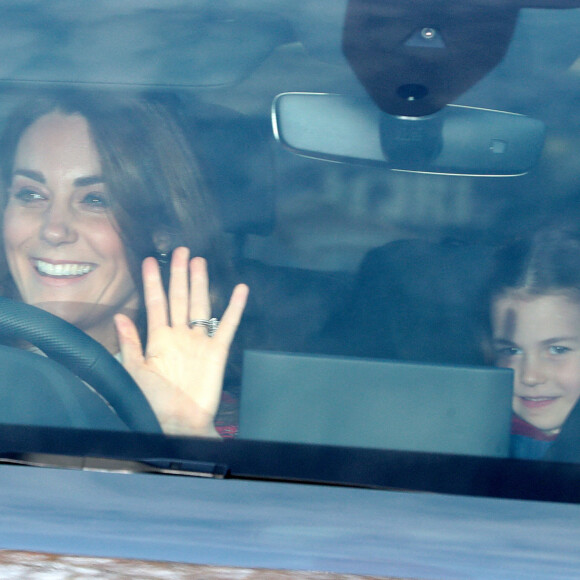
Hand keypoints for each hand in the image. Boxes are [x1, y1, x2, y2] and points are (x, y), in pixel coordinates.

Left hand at [114, 247, 248, 435]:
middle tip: (181, 251)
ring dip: (200, 283)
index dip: (153, 281)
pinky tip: (240, 290)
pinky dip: (234, 308)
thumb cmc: (154, 401)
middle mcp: (179, 335)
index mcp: (158, 339)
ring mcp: (199, 341)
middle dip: (179, 274)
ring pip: (200, 305)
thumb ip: (130, 343)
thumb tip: (120, 316)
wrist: (178, 422)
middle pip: (179, 297)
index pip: (155, 303)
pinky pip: (227, 325)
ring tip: (199, 261)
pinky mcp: (217, 351)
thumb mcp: (134, 371)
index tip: (150, 261)